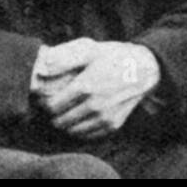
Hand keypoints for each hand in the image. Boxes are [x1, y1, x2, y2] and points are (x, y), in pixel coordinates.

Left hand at [32, 41, 161, 139]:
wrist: (145, 69)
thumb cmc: (115, 57)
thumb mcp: (91, 50)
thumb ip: (65, 58)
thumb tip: (42, 68)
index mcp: (85, 86)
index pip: (52, 107)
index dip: (45, 103)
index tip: (46, 98)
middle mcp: (94, 106)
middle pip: (59, 122)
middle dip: (53, 115)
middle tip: (55, 105)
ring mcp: (104, 118)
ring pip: (72, 132)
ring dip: (65, 124)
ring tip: (66, 112)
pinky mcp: (113, 125)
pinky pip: (87, 136)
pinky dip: (80, 130)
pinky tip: (80, 118)